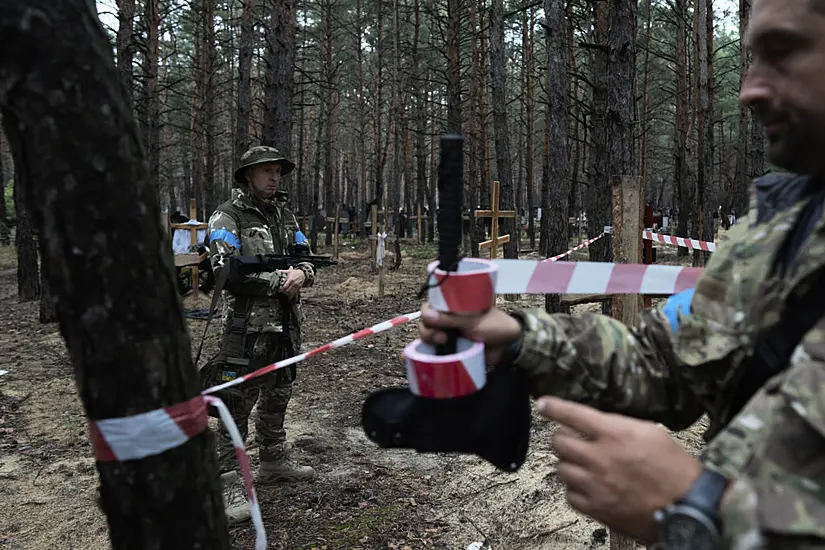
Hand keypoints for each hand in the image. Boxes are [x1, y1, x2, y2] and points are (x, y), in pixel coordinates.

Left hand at [278, 267, 304, 297]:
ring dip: (287, 293)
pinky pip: (294, 293)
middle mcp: (294, 283)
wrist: (302, 274)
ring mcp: (297, 286)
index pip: (285, 286)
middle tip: (281, 292)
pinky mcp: (298, 288)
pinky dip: (291, 294)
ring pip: (291, 292)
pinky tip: (288, 294)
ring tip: (284, 293)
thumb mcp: (289, 271)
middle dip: (283, 292)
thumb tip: (277, 271)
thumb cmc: (295, 273)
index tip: (279, 290)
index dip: (281, 289)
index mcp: (291, 279)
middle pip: (287, 290)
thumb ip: (283, 271)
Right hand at [418, 302, 522, 364]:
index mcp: (453, 305)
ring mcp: (448, 334)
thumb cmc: (493, 326)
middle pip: (426, 322)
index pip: (431, 305)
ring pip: (428, 336)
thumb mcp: (472, 320)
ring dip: (430, 340)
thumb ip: (450, 318)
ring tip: (443, 344)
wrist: (507, 346)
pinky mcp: (449, 350)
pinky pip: (434, 351)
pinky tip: (434, 356)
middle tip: (441, 337)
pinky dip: (431, 353)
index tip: (432, 320)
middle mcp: (447, 318)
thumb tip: (427, 315)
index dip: (427, 312)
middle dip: (428, 330)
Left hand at [538, 396, 701, 542]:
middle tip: (571, 439)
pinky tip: (586, 485)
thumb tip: (597, 424)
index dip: (553, 407)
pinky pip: (570, 495)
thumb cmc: (675, 468)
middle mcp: (600, 458)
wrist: (687, 507)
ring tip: (582, 463)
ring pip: (561, 468)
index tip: (543, 404)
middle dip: (562, 437)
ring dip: (568, 463)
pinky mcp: (597, 508)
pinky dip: (574, 488)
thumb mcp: (650, 432)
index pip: (573, 414)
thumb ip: (619, 425)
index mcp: (615, 434)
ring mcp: (596, 485)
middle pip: (559, 442)